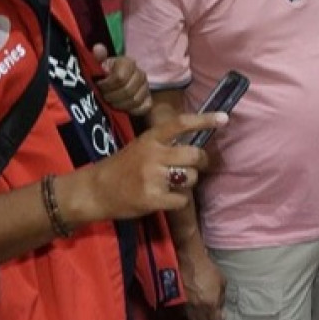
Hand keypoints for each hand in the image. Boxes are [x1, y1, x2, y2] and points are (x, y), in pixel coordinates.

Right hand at [73, 111, 226, 222]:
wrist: (94, 191)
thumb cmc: (123, 168)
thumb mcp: (141, 146)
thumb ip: (165, 144)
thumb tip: (197, 144)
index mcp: (150, 139)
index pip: (180, 124)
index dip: (204, 120)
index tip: (224, 118)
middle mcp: (152, 155)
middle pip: (194, 155)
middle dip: (201, 161)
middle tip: (196, 165)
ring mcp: (152, 177)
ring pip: (190, 177)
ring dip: (187, 182)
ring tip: (171, 183)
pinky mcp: (152, 198)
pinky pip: (182, 199)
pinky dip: (178, 200)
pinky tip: (165, 198)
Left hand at [92, 44, 151, 115]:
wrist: (117, 82)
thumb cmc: (105, 73)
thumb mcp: (98, 64)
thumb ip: (98, 58)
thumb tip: (98, 48)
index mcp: (128, 63)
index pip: (120, 78)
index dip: (107, 85)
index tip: (98, 86)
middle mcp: (140, 74)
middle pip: (127, 91)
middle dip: (111, 96)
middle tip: (103, 97)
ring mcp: (146, 87)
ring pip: (134, 100)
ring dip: (119, 104)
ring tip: (110, 103)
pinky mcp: (149, 99)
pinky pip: (143, 108)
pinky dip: (132, 110)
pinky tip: (122, 108)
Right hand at [178, 247, 226, 319]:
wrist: (185, 260)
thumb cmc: (206, 268)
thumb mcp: (221, 281)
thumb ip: (220, 297)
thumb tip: (219, 307)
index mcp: (210, 305)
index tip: (220, 314)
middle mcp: (196, 311)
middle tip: (210, 312)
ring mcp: (183, 309)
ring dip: (197, 317)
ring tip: (200, 309)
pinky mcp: (173, 304)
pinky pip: (182, 314)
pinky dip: (187, 311)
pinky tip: (189, 304)